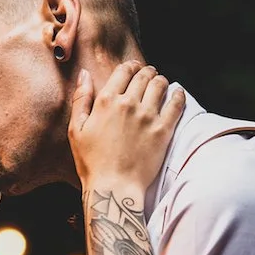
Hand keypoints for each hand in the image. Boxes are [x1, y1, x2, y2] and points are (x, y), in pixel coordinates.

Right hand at [69, 62, 184, 198]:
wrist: (113, 187)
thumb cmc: (91, 162)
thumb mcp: (76, 130)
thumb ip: (81, 99)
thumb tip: (84, 74)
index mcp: (106, 101)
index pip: (123, 71)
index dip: (130, 67)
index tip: (134, 69)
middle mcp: (128, 104)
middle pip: (144, 75)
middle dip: (147, 71)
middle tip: (149, 74)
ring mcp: (148, 116)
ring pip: (161, 85)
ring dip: (161, 81)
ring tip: (161, 84)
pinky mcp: (163, 129)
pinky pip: (176, 103)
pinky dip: (178, 95)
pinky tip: (177, 94)